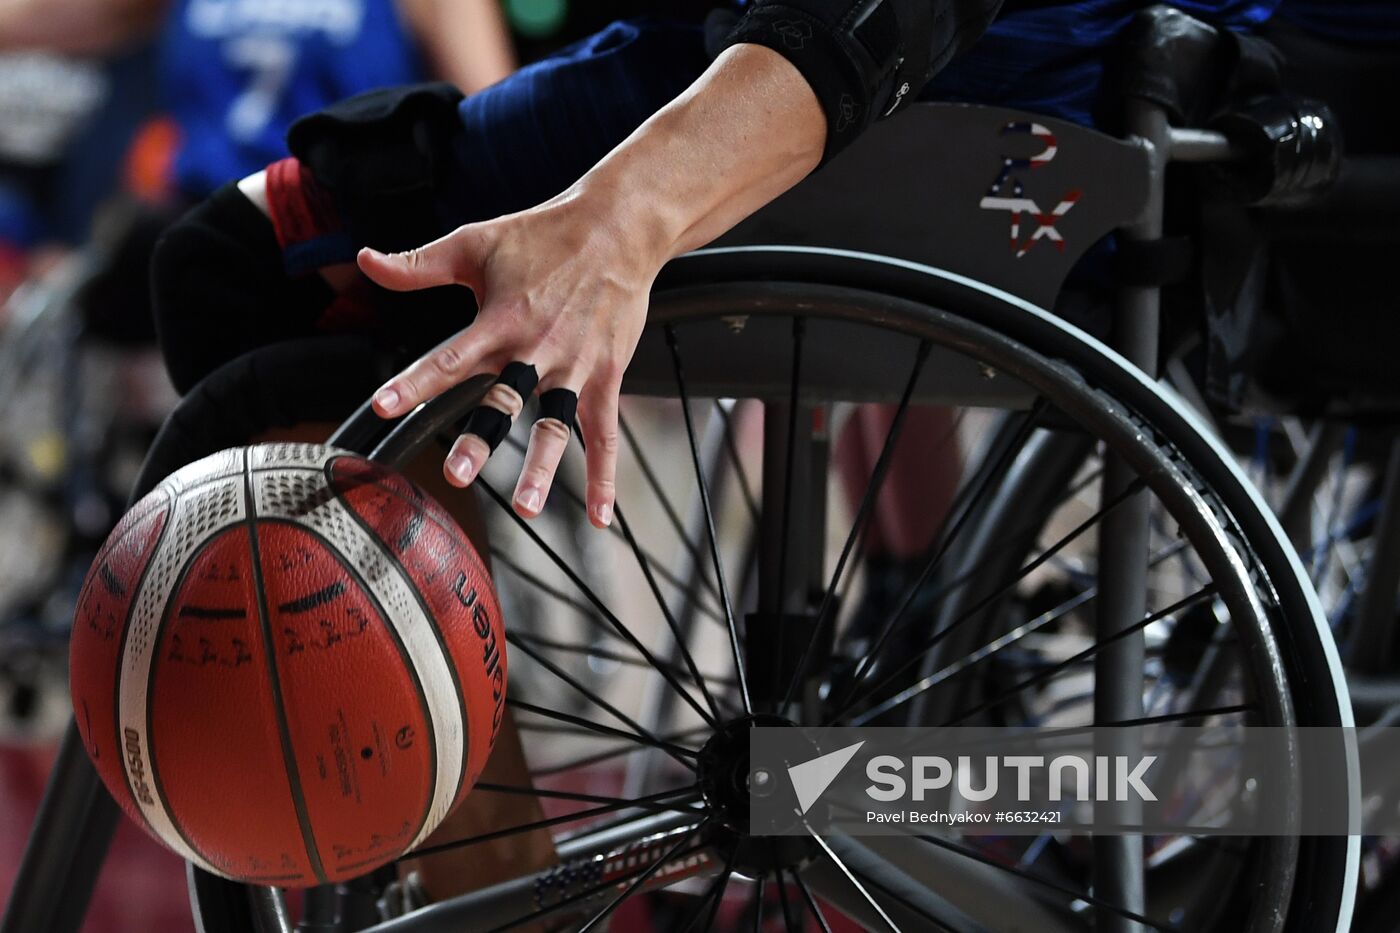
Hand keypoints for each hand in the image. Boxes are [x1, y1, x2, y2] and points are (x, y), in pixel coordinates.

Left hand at [359, 44, 824, 528]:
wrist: (619, 227)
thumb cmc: (544, 234)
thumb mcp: (475, 242)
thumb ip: (418, 263)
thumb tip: (366, 262)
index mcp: (501, 319)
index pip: (449, 357)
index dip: (415, 382)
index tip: (384, 407)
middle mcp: (538, 348)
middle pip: (505, 401)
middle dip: (481, 440)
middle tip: (457, 475)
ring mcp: (575, 366)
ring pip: (556, 425)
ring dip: (542, 468)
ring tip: (527, 508)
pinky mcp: (606, 375)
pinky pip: (605, 432)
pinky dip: (604, 474)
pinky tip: (599, 515)